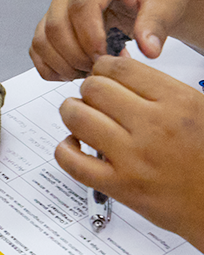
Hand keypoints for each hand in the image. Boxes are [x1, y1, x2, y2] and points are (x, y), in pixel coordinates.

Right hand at [30, 0, 202, 80]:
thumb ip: (157, 23)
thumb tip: (148, 50)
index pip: (80, 5)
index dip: (89, 37)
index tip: (104, 57)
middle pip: (55, 25)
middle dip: (75, 55)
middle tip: (100, 69)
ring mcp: (60, 3)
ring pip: (42, 38)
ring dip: (61, 63)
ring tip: (90, 72)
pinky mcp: (56, 20)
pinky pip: (40, 46)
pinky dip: (51, 65)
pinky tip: (76, 71)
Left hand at [56, 56, 203, 248]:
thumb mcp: (201, 111)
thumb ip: (164, 92)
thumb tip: (124, 74)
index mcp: (178, 102)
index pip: (120, 68)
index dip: (103, 68)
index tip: (102, 75)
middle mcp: (154, 126)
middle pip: (94, 88)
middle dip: (88, 90)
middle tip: (93, 99)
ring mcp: (133, 157)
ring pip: (77, 117)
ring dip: (72, 113)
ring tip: (81, 118)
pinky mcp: (118, 186)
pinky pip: (71, 161)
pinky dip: (65, 149)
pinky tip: (75, 146)